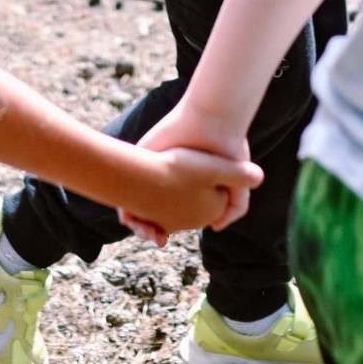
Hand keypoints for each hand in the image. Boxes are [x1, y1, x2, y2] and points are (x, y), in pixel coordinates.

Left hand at [122, 108, 254, 240]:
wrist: (212, 124)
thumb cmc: (228, 152)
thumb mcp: (239, 183)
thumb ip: (235, 207)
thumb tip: (215, 227)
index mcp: (186, 189)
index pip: (167, 219)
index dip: (161, 232)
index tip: (162, 240)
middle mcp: (168, 181)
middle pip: (148, 215)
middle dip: (146, 230)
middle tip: (152, 237)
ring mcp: (154, 169)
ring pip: (133, 204)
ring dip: (134, 221)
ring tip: (142, 229)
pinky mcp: (143, 157)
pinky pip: (124, 184)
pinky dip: (123, 201)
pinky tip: (130, 212)